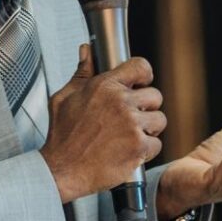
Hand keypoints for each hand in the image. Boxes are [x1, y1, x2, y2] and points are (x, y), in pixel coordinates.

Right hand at [40, 44, 166, 202]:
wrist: (62, 169)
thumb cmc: (62, 136)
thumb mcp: (65, 97)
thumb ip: (81, 73)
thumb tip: (87, 52)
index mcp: (104, 86)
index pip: (140, 67)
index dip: (144, 75)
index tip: (141, 84)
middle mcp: (121, 102)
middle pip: (155, 95)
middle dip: (146, 107)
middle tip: (131, 118)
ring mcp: (132, 125)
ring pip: (159, 120)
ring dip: (148, 129)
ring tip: (130, 136)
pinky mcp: (138, 147)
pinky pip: (157, 144)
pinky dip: (146, 150)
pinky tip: (128, 151)